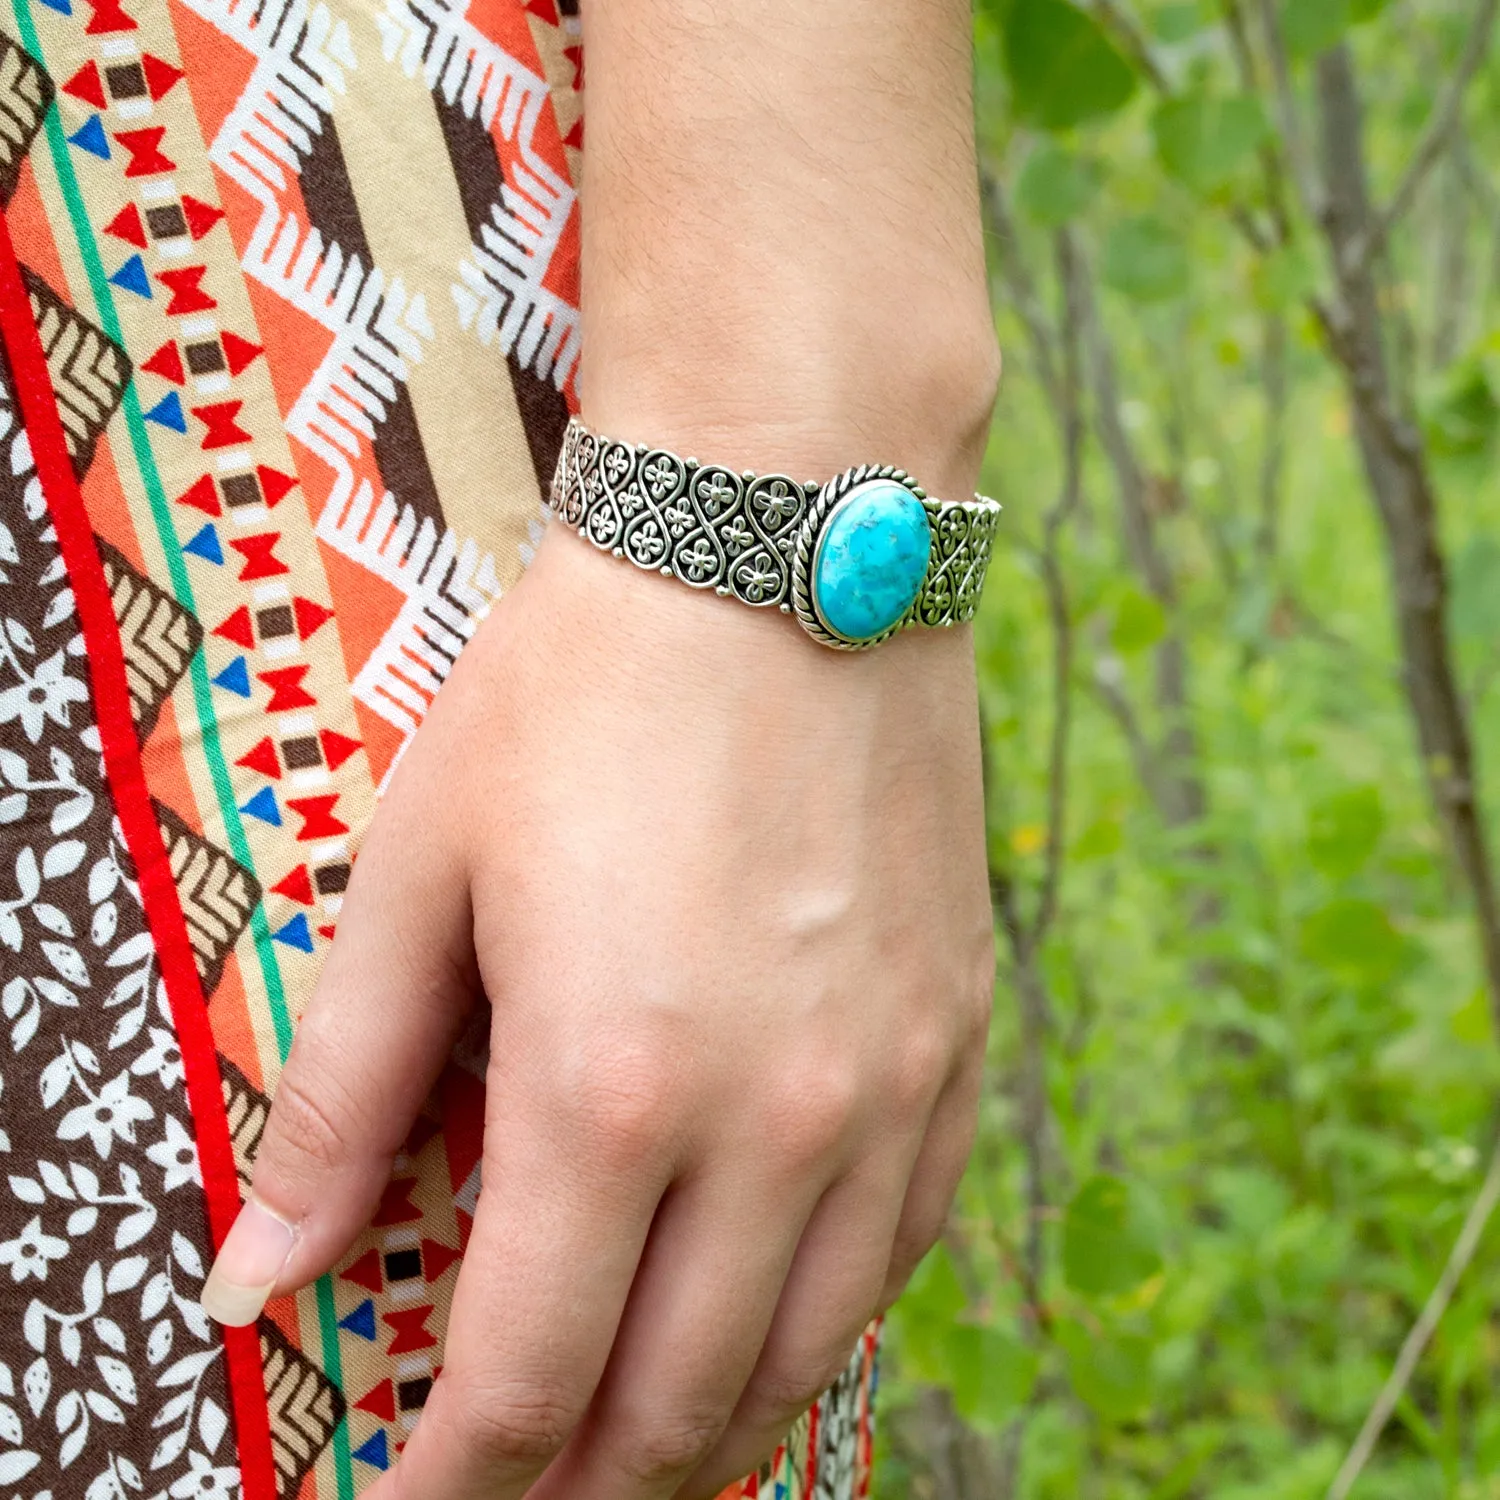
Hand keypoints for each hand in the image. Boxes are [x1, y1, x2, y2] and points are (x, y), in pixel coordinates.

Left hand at [200, 523, 994, 1498]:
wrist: (784, 549)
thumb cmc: (586, 691)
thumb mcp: (417, 876)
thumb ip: (342, 1098)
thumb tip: (258, 1278)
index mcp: (611, 1090)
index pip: (525, 1380)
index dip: (458, 1485)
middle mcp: (775, 1122)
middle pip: (678, 1403)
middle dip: (584, 1488)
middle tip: (526, 1495)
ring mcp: (888, 1086)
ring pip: (809, 1352)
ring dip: (715, 1433)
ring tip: (649, 1452)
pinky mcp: (959, 1035)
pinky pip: (906, 1246)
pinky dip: (828, 1322)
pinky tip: (780, 1317)